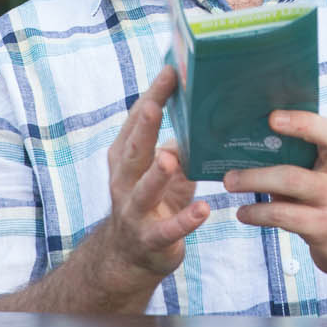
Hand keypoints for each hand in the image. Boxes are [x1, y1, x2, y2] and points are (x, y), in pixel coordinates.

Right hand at [89, 66, 208, 291]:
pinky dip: (185, 220)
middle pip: (134, 151)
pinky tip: (203, 210)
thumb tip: (200, 112)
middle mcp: (124, 181)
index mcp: (125, 157)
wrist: (129, 256)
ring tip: (171, 160)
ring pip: (144, 191)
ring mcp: (135, 211)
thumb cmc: (152, 200)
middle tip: (156, 106)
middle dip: (145, 128)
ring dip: (157, 175)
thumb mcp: (162, 167)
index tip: (170, 71)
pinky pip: (168, 229)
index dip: (153, 96)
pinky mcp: (152, 239)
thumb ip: (177, 141)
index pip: (137, 121)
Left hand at [224, 112, 326, 281]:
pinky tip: (244, 213)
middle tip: (229, 174)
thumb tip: (254, 144)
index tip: (272, 118)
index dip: (303, 124)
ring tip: (230, 185)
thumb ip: (302, 161)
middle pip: (294, 174)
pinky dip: (258, 214)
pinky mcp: (323, 232)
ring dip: (253, 190)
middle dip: (257, 174)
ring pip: (286, 197)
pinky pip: (284, 219)